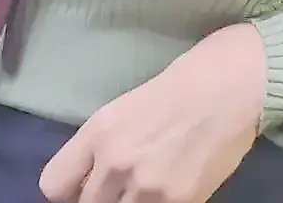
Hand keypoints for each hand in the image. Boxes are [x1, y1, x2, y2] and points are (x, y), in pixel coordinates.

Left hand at [38, 23, 265, 202]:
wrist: (229, 89)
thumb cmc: (176, 92)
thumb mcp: (121, 112)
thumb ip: (97, 149)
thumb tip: (87, 183)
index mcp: (97, 134)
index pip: (54, 187)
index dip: (70, 190)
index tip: (86, 187)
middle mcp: (115, 164)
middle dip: (99, 200)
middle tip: (121, 189)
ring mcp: (147, 188)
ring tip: (144, 191)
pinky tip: (167, 193)